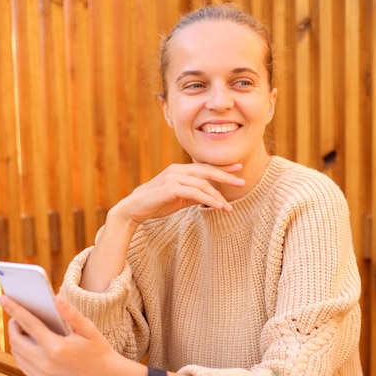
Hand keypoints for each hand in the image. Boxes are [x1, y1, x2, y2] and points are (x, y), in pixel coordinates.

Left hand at [0, 294, 143, 375]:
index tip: (2, 298)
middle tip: (18, 315)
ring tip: (23, 328)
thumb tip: (56, 297)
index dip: (14, 308)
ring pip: (17, 354)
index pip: (28, 323)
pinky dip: (21, 352)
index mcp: (57, 348)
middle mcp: (46, 363)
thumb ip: (70, 313)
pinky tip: (29, 343)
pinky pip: (23, 365)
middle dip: (13, 324)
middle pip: (16, 340)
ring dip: (16, 339)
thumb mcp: (88, 329)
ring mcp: (43, 375)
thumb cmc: (99, 351)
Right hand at [119, 162, 244, 224]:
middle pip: (206, 171)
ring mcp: (172, 178)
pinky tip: (218, 206)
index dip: (222, 168)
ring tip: (229, 207)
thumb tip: (210, 197)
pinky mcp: (169, 188)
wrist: (134, 209)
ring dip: (217, 195)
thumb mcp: (179, 198)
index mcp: (179, 170)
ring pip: (202, 183)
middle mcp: (177, 170)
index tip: (238, 169)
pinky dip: (208, 199)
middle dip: (226, 176)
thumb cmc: (156, 204)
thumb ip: (193, 195)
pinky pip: (194, 192)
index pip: (204, 167)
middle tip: (241, 182)